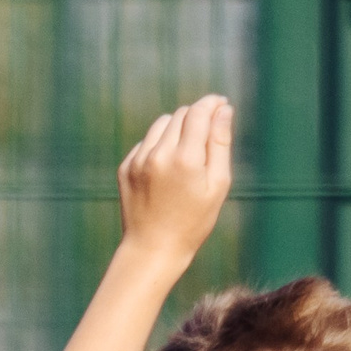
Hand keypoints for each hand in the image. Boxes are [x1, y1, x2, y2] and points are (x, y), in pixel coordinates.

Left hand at [117, 95, 232, 269]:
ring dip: (178, 129)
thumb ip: (220, 146)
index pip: (198, 114)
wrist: (154, 247)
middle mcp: (159, 153)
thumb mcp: (217, 188)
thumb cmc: (194, 222)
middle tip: (211, 127)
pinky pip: (147, 143)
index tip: (221, 102)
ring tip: (191, 151)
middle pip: (180, 116)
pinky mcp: (126, 165)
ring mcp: (139, 158)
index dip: (211, 104)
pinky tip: (170, 171)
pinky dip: (161, 146)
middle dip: (197, 116)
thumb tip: (223, 112)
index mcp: (185, 159)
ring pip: (162, 125)